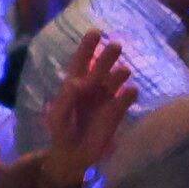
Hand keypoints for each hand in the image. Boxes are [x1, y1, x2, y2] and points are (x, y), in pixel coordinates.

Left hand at [40, 31, 139, 181]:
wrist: (74, 155)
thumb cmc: (63, 131)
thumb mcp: (58, 117)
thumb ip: (65, 99)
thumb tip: (76, 82)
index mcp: (75, 84)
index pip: (81, 61)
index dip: (87, 47)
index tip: (96, 32)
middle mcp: (92, 87)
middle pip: (101, 67)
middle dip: (107, 56)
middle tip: (116, 46)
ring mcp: (106, 98)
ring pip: (115, 80)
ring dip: (119, 74)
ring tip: (124, 70)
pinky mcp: (117, 112)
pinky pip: (125, 99)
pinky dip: (129, 94)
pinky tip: (130, 91)